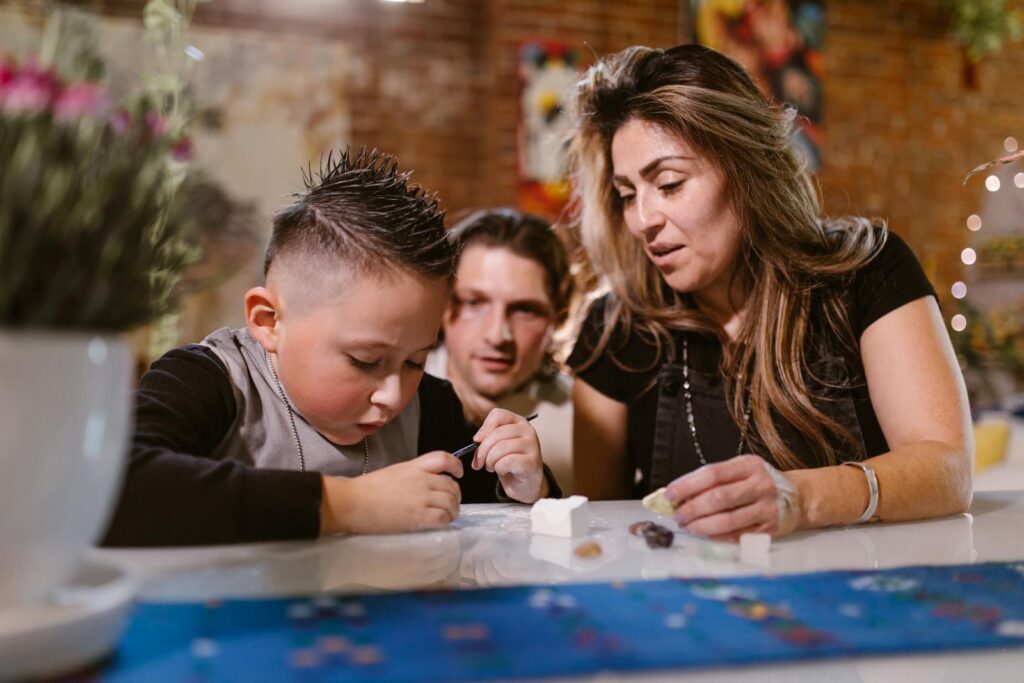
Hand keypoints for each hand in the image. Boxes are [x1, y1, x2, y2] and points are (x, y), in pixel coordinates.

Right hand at [320, 451, 462, 534]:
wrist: (352, 502)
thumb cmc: (367, 489)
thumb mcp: (394, 473)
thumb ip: (413, 475)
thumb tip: (427, 485)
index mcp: (413, 466)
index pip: (444, 459)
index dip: (456, 466)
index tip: (458, 474)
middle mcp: (421, 480)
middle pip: (452, 485)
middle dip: (455, 496)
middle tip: (450, 504)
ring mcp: (421, 498)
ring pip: (450, 503)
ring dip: (452, 511)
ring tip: (446, 516)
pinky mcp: (418, 516)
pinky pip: (442, 517)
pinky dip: (445, 521)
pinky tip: (439, 523)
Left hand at [472, 408, 546, 502]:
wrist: (526, 483)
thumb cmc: (510, 462)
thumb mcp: (497, 446)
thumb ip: (487, 439)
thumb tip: (476, 440)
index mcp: (518, 422)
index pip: (498, 414)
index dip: (484, 427)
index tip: (476, 440)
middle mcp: (528, 430)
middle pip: (496, 433)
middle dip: (482, 450)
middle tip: (480, 462)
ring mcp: (532, 445)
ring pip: (501, 448)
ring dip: (490, 461)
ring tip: (491, 466)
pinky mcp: (532, 462)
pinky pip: (507, 461)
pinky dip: (499, 468)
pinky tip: (502, 471)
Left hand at [664, 454, 800, 541]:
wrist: (798, 497)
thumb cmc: (758, 482)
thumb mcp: (740, 471)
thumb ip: (712, 480)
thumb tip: (678, 495)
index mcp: (749, 465)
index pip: (712, 474)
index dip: (687, 485)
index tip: (669, 495)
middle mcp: (760, 485)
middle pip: (719, 498)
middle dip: (692, 509)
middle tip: (677, 516)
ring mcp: (767, 508)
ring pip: (728, 520)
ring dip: (702, 526)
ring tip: (688, 527)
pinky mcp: (770, 529)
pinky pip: (738, 536)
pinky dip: (717, 537)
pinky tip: (706, 535)